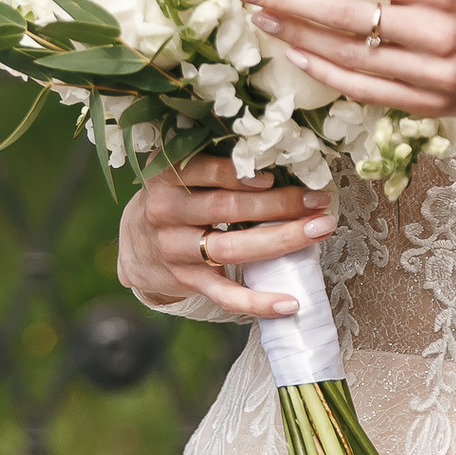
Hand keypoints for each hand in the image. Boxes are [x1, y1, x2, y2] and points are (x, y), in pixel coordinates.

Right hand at [116, 154, 335, 318]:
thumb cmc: (175, 199)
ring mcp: (175, 250)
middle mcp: (165, 212)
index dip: (240, 173)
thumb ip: (215, 160)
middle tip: (318, 201)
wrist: (136, 246)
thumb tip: (276, 152)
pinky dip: (258, 302)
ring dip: (280, 241)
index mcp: (166, 176)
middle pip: (226, 208)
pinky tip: (290, 302)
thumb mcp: (180, 171)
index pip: (204, 171)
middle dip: (277, 204)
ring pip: (231, 249)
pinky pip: (225, 295)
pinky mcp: (187, 281)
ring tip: (319, 231)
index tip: (276, 175)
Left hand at [228, 0, 455, 155]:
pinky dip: (324, 72)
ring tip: (259, 18)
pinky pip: (362, 88)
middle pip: (345, 15)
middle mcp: (436, 30)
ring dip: (296, 36)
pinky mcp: (423, 104)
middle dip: (287, 0)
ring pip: (348, 54)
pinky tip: (294, 54)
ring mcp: (429, 72)